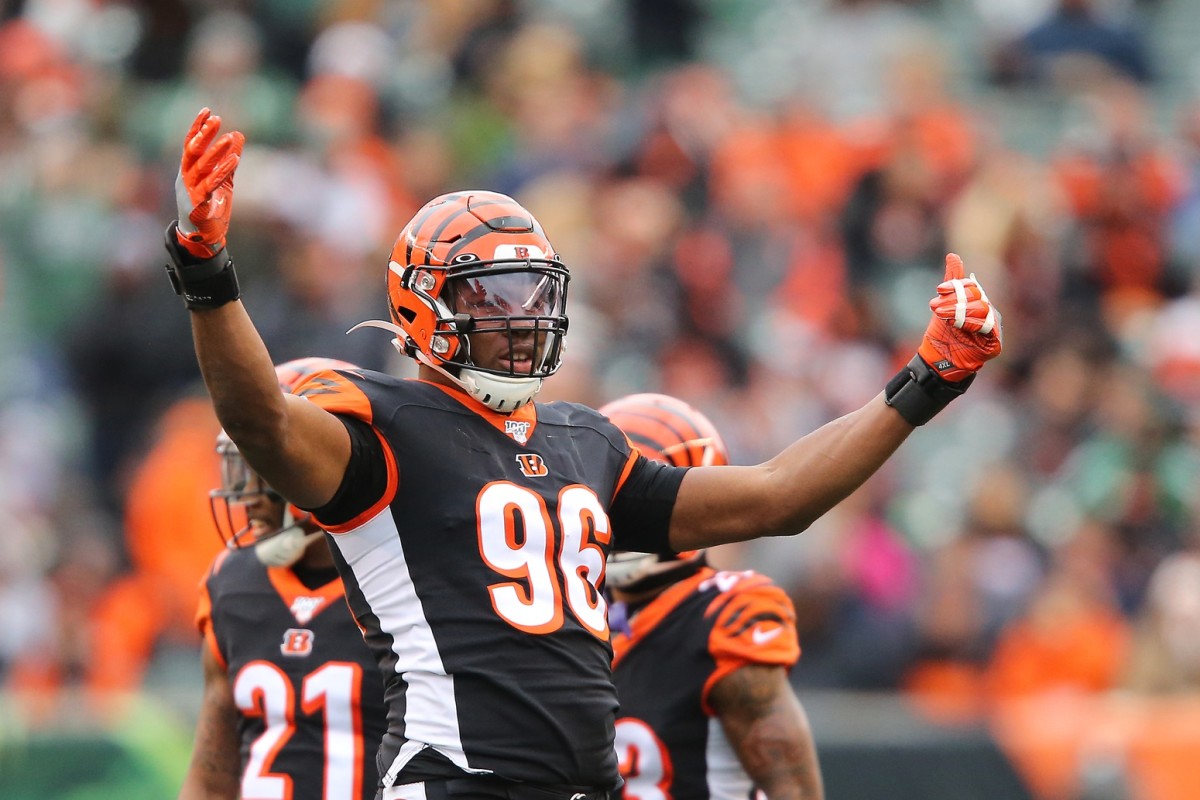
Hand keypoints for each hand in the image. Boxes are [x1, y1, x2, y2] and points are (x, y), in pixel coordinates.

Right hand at [175, 108, 244, 258]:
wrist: (202, 237)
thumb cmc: (210, 206)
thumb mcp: (223, 180)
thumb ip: (229, 159)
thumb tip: (238, 135)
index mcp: (188, 171)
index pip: (190, 145)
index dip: (197, 128)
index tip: (207, 111)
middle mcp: (185, 178)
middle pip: (193, 152)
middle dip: (204, 135)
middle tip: (216, 119)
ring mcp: (190, 192)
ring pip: (202, 168)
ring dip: (215, 152)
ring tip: (229, 138)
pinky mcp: (198, 205)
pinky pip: (210, 186)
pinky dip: (221, 172)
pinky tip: (234, 161)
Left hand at [917, 253, 1001, 382]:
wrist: (939, 358)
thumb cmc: (943, 332)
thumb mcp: (943, 305)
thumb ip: (952, 282)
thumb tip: (953, 255)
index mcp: (978, 301)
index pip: (971, 287)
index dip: (956, 286)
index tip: (939, 289)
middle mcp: (988, 312)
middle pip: (977, 297)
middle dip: (954, 300)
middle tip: (935, 307)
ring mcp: (993, 327)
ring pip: (982, 310)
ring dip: (959, 311)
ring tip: (942, 315)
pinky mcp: (995, 343)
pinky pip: (988, 328)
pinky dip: (972, 323)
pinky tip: (958, 325)